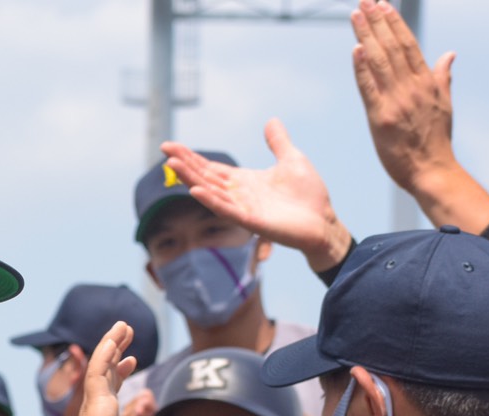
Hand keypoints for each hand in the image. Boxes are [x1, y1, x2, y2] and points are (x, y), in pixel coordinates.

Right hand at [60, 322, 159, 415]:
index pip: (112, 392)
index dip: (120, 374)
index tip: (131, 360)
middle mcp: (97, 411)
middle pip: (107, 372)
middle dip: (117, 350)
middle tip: (126, 331)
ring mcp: (95, 405)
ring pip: (102, 365)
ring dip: (112, 343)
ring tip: (124, 325)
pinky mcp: (95, 402)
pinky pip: (99, 369)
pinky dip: (106, 351)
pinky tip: (114, 336)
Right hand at [163, 119, 352, 271]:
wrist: (323, 221)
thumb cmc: (308, 195)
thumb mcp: (291, 159)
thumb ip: (277, 142)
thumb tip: (271, 121)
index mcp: (243, 180)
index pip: (210, 168)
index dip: (191, 157)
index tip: (171, 147)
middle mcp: (238, 194)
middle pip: (204, 177)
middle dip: (184, 164)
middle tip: (165, 151)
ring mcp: (242, 208)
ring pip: (210, 191)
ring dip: (191, 179)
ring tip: (172, 166)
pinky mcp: (251, 221)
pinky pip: (227, 210)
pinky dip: (210, 200)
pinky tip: (196, 191)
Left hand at [350, 0, 456, 200]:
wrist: (433, 171)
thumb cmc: (436, 141)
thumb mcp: (444, 104)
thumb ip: (443, 77)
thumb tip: (449, 54)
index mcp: (426, 82)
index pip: (408, 45)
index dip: (394, 23)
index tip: (383, 4)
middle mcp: (412, 87)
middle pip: (392, 47)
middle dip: (377, 22)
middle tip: (364, 0)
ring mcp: (397, 102)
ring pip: (380, 62)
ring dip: (367, 36)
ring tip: (355, 15)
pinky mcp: (382, 118)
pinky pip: (370, 89)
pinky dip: (362, 69)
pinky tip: (355, 50)